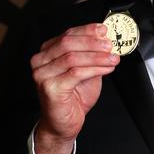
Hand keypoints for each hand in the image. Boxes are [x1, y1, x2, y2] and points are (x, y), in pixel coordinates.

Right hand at [30, 23, 118, 153]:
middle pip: (68, 43)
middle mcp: (41, 61)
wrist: (63, 123)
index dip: (88, 30)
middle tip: (110, 46)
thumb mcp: (86, 70)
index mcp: (48, 52)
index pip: (68, 34)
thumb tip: (106, 39)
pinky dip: (94, 69)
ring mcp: (42, 74)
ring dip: (97, 57)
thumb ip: (92, 55)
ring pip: (72, 57)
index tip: (104, 30)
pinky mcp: (49, 87)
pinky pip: (75, 73)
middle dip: (93, 43)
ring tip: (112, 59)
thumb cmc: (73, 97)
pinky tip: (106, 69)